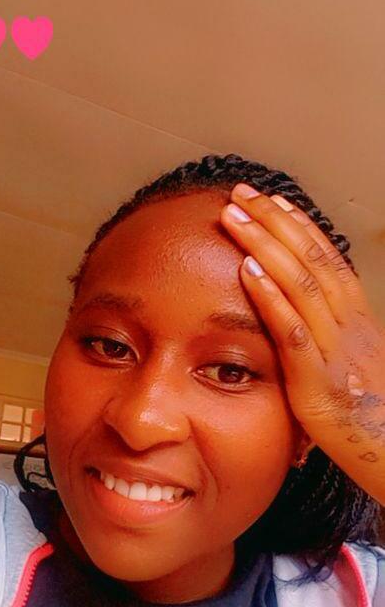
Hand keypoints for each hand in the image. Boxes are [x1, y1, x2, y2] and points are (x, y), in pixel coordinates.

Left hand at [219, 182, 384, 504]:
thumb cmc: (372, 413)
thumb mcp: (356, 363)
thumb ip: (330, 335)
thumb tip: (303, 313)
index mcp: (357, 318)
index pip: (326, 258)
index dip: (298, 226)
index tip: (272, 200)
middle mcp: (348, 324)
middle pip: (310, 259)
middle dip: (273, 222)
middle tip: (241, 193)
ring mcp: (334, 348)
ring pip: (301, 283)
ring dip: (265, 245)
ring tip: (235, 217)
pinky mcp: (317, 378)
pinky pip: (293, 330)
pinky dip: (270, 297)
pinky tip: (247, 271)